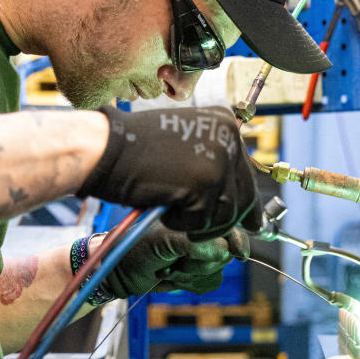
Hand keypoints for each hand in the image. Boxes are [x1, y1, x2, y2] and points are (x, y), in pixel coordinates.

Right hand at [78, 105, 260, 240]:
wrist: (105, 148)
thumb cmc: (135, 151)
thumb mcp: (184, 147)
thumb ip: (213, 164)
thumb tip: (246, 204)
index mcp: (225, 124)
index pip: (247, 173)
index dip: (249, 204)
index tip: (254, 225)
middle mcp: (228, 137)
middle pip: (244, 196)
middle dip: (227, 221)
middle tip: (212, 234)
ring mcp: (218, 160)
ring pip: (226, 214)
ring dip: (199, 223)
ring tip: (172, 212)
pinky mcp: (204, 183)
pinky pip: (203, 221)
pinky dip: (182, 224)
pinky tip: (164, 211)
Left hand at [101, 225, 249, 298]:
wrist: (121, 272)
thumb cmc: (136, 248)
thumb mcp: (165, 241)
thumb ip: (196, 245)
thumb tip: (224, 253)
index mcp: (196, 219)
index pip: (228, 228)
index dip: (236, 242)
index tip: (238, 254)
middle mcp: (202, 236)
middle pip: (225, 255)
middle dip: (199, 263)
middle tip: (176, 260)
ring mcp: (200, 255)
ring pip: (216, 273)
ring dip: (191, 275)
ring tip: (170, 268)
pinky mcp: (196, 273)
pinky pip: (208, 284)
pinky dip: (189, 284)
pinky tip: (172, 276)